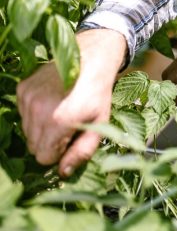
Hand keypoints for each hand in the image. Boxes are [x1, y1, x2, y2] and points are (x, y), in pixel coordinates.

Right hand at [16, 29, 125, 176]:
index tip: (70, 140)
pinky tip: (53, 100)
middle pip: (33, 146)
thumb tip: (63, 173)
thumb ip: (82, 152)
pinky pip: (23, 113)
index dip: (58, 153)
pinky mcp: (23, 88)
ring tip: (61, 111)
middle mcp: (38, 110)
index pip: (43, 158)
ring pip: (27, 131)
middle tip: (68, 126)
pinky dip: (35, 112)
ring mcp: (28, 98)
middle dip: (49, 142)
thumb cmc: (99, 93)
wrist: (92, 57)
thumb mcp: (100, 123)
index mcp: (58, 121)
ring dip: (41, 128)